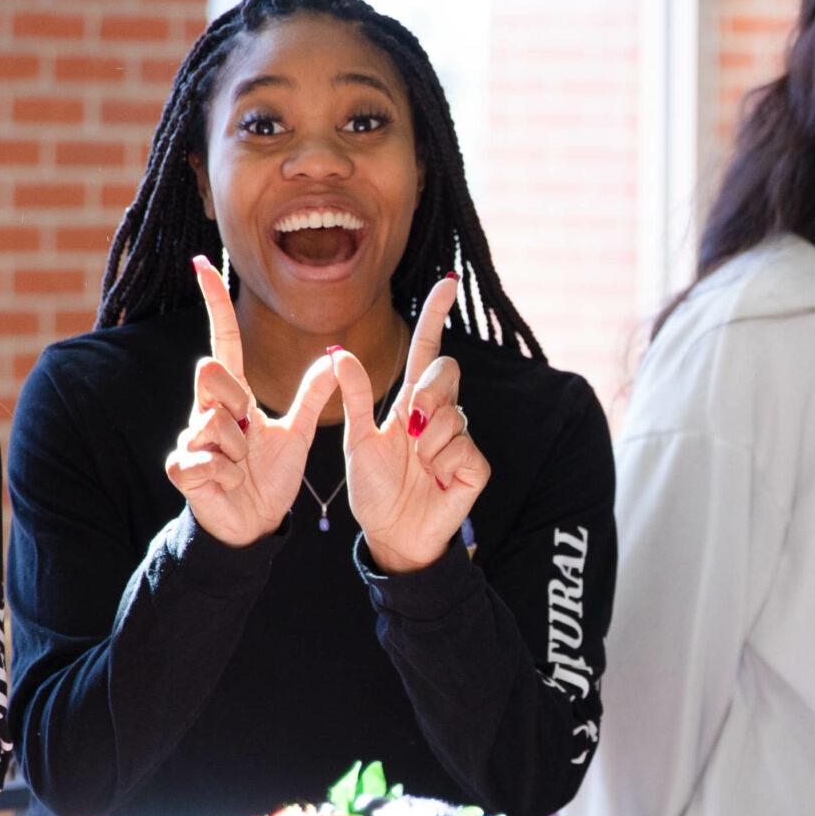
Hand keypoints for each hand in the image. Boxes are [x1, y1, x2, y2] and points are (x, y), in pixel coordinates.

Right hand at [163, 256, 338, 546]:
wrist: (253, 524)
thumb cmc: (268, 477)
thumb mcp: (297, 433)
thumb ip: (313, 396)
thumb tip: (336, 356)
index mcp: (233, 397)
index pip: (223, 341)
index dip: (214, 303)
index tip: (203, 263)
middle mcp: (206, 409)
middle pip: (212, 373)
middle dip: (238, 403)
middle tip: (250, 434)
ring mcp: (189, 437)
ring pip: (216, 424)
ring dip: (239, 451)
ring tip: (241, 467)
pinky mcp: (180, 467)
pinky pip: (207, 459)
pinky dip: (227, 475)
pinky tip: (228, 484)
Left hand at [332, 274, 489, 572]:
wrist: (391, 533)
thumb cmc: (375, 488)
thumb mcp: (357, 440)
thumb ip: (355, 397)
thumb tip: (338, 352)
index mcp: (410, 403)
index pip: (426, 350)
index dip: (436, 317)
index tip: (446, 283)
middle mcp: (439, 414)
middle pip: (445, 372)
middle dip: (427, 394)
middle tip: (409, 427)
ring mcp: (460, 438)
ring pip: (449, 415)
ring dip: (425, 443)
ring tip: (417, 467)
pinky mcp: (475, 465)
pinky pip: (461, 448)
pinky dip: (441, 465)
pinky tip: (436, 481)